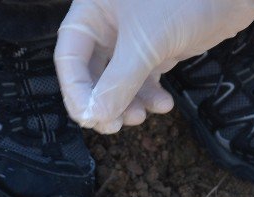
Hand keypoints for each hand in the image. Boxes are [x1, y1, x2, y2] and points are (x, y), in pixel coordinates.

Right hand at [54, 0, 253, 133]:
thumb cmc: (184, 0)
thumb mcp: (145, 44)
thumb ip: (118, 83)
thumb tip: (95, 117)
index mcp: (93, 11)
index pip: (69, 57)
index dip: (76, 91)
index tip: (89, 118)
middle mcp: (108, 23)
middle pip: (91, 73)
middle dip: (103, 101)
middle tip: (114, 125)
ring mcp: (132, 37)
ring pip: (118, 81)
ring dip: (127, 104)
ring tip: (141, 117)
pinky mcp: (156, 47)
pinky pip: (143, 79)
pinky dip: (150, 96)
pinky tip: (163, 105)